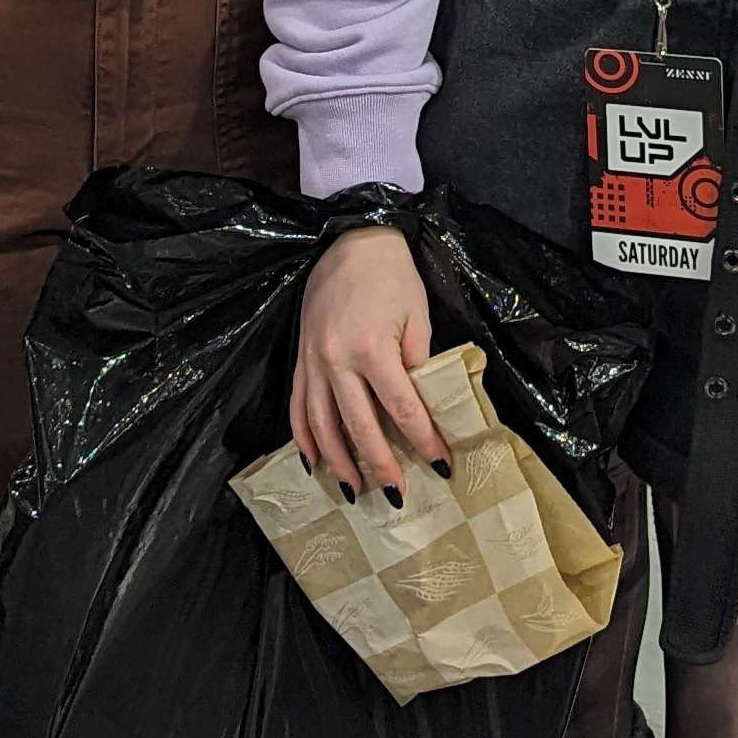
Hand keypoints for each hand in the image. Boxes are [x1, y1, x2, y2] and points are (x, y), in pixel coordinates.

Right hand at [289, 226, 447, 496]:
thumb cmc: (392, 276)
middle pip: (359, 426)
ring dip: (339, 462)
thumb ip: (416, 362)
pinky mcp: (300, 359)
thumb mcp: (417, 315)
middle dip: (381, 465)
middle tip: (399, 495)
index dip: (422, 440)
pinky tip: (315, 463)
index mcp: (372, 348)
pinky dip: (304, 438)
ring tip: (356, 491)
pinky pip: (297, 407)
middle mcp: (337, 360)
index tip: (440, 465)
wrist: (351, 241)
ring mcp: (313, 362)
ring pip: (321, 424)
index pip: (401, 408)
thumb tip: (420, 405)